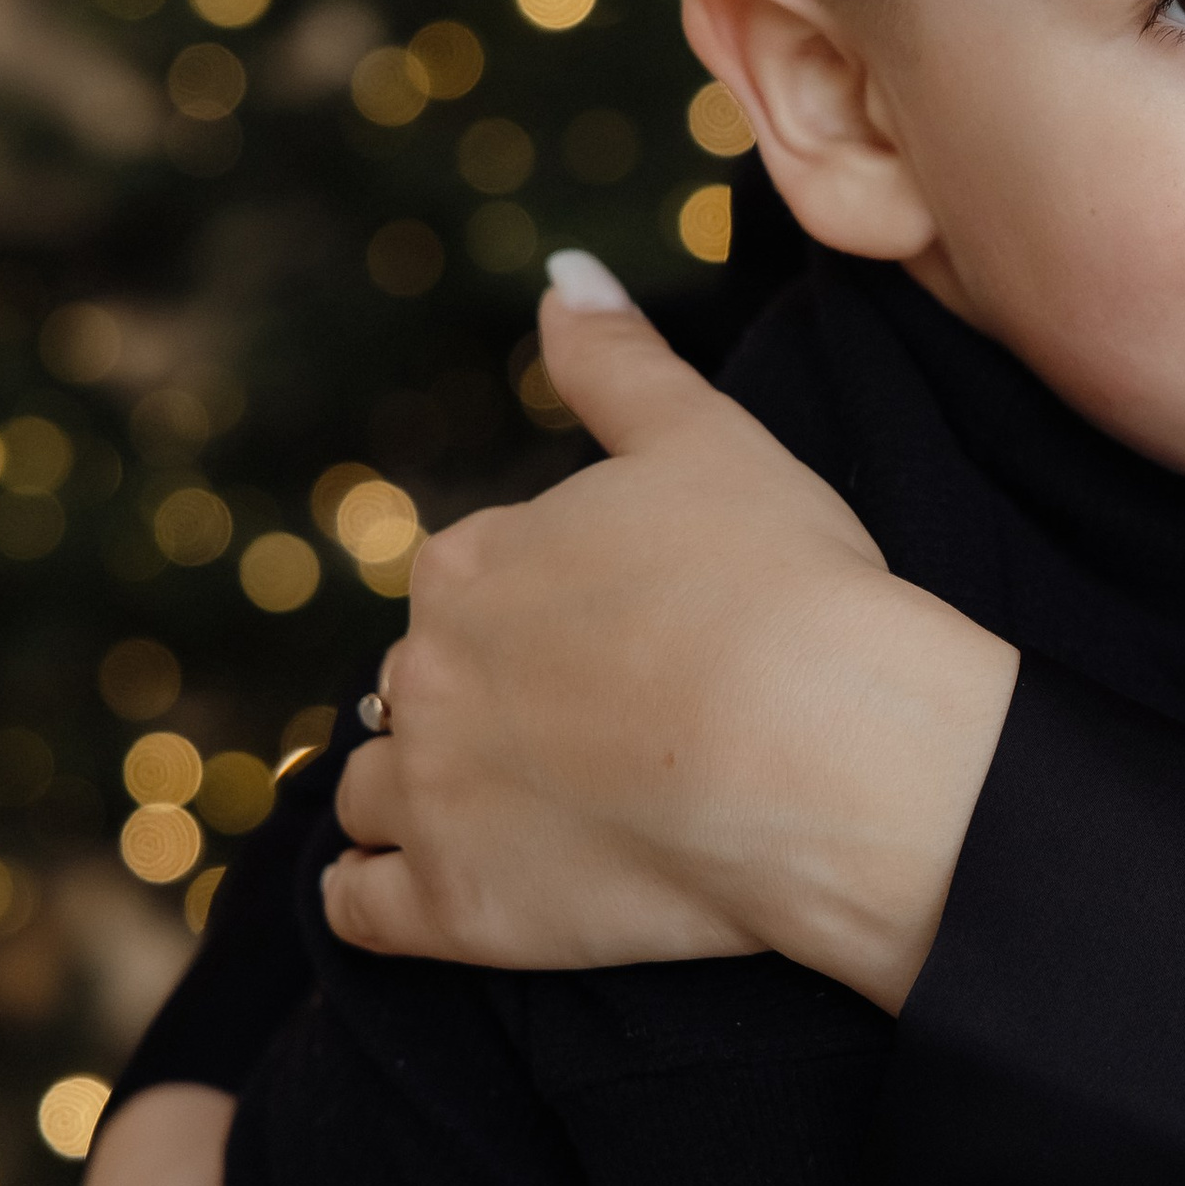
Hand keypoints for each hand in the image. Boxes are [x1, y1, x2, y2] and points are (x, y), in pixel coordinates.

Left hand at [320, 265, 1018, 1008]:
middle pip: (416, 686)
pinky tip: (409, 898)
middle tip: (571, 738)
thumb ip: (617, 361)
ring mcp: (430, 795)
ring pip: (371, 792)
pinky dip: (373, 901)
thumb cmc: (787, 587)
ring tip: (494, 817)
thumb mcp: (708, 439)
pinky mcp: (452, 910)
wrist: (824, 752)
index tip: (597, 647)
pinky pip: (360, 910)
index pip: (461, 586)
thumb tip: (561, 274)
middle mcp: (425, 671)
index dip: (526, 616)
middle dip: (470, 706)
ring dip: (410, 799)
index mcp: (473, 562)